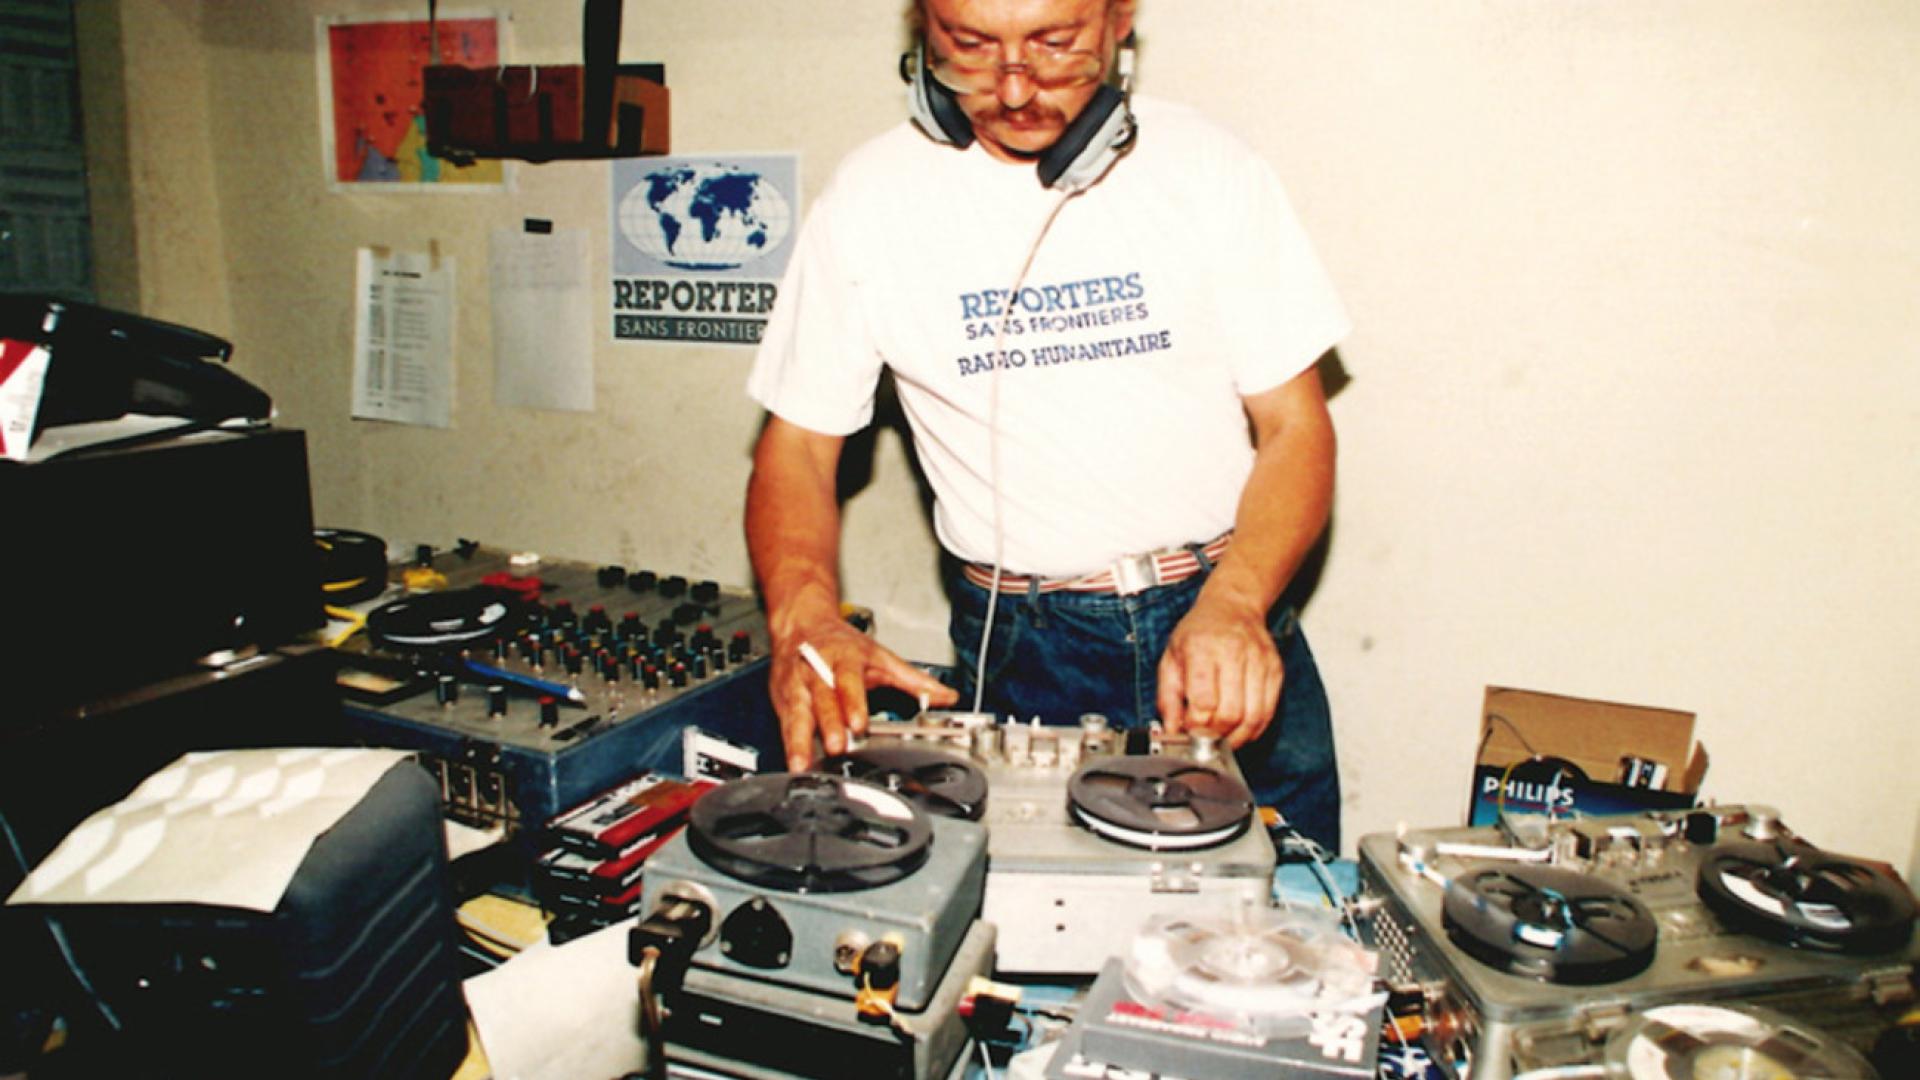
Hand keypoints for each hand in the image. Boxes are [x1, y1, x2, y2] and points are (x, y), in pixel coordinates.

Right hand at [767, 621, 957, 771]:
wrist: (802, 625)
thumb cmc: (841, 644)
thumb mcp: (880, 656)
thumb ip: (913, 680)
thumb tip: (945, 696)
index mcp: (843, 658)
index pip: (848, 681)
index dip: (853, 702)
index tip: (858, 723)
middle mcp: (816, 671)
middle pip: (822, 700)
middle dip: (828, 724)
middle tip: (836, 746)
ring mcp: (797, 687)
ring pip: (797, 715)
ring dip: (798, 741)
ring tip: (802, 764)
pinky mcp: (783, 701)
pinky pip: (785, 725)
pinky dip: (789, 745)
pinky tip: (794, 765)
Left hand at [1156, 596, 1281, 748]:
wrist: (1232, 607)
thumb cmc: (1198, 633)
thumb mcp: (1171, 660)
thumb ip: (1168, 699)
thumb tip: (1171, 732)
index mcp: (1202, 649)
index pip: (1205, 703)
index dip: (1195, 725)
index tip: (1188, 729)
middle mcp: (1234, 653)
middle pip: (1230, 714)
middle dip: (1215, 735)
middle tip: (1205, 736)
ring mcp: (1259, 661)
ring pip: (1253, 718)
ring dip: (1236, 737)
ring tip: (1222, 738)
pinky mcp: (1275, 670)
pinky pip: (1268, 712)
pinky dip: (1253, 729)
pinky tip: (1239, 729)